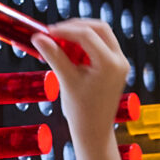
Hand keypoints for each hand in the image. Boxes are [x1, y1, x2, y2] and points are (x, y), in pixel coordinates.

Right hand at [29, 14, 128, 147]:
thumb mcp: (66, 81)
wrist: (94, 132)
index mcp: (110, 64)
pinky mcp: (116, 67)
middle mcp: (119, 61)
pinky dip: (86, 44)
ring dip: (81, 34)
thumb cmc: (83, 113)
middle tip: (55, 33)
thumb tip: (39, 38)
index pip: (87, 35)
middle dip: (76, 27)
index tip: (47, 32)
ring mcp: (120, 64)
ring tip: (61, 43)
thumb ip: (54, 56)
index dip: (65, 30)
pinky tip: (70, 51)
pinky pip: (102, 46)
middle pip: (99, 28)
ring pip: (102, 34)